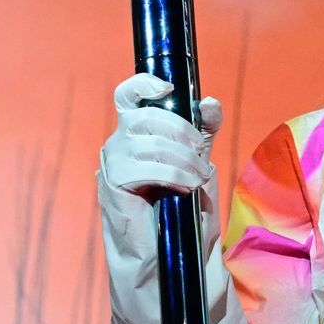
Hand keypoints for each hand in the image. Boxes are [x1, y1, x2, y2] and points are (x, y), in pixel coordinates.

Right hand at [99, 73, 223, 199]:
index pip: (127, 95)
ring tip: (199, 176)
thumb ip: (204, 128)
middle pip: (149, 117)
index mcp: (133, 128)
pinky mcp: (115, 182)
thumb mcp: (195, 155)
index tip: (168, 89)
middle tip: (201, 154)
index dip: (143, 84)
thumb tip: (209, 102)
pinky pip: (150, 169)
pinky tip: (185, 186)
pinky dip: (175, 175)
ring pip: (153, 144)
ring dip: (186, 160)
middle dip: (184, 133)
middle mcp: (118, 140)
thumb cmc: (176, 196)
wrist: (163, 239)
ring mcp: (114, 160)